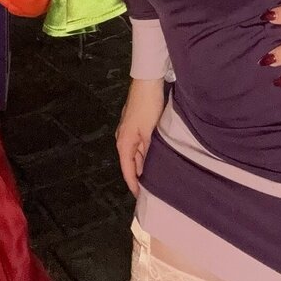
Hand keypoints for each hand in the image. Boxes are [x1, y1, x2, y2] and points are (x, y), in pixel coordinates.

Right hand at [115, 78, 164, 196]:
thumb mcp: (150, 133)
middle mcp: (122, 138)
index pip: (127, 171)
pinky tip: (156, 156)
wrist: (147, 82)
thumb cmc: (148, 107)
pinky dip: (146, 153)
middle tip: (154, 190)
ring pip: (136, 154)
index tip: (142, 198)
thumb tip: (146, 171)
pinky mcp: (135, 125)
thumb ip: (147, 153)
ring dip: (144, 164)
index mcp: (124, 143)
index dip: (134, 185)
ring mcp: (129, 131)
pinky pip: (139, 145)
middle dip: (140, 176)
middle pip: (130, 163)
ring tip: (157, 176)